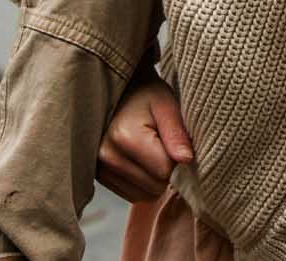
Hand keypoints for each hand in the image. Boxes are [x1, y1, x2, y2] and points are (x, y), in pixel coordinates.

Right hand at [97, 76, 192, 202]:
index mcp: (124, 136)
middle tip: (161, 142)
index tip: (172, 138)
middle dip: (166, 169)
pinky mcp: (98, 177)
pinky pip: (132, 194)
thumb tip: (187, 160)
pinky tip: (140, 159)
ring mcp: (99, 169)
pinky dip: (141, 182)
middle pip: (154, 186)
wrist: (116, 92)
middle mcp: (107, 156)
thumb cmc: (145, 95)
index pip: (165, 171)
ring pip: (144, 195)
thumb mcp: (165, 104)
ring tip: (149, 149)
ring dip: (154, 178)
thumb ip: (177, 133)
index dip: (176, 158)